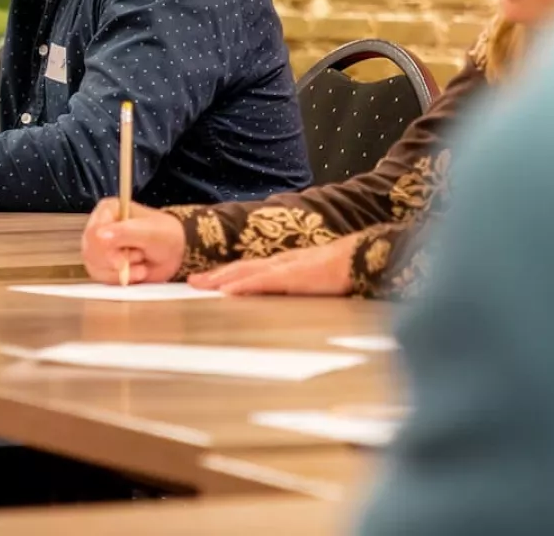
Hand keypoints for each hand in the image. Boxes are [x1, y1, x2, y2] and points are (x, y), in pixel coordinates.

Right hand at [82, 199, 186, 285]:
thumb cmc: (166, 235)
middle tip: (139, 257)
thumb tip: (99, 235)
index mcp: (108, 210)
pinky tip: (136, 274)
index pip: (92, 232)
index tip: (123, 260)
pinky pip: (100, 277)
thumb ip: (125, 232)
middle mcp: (99, 226)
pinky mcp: (104, 264)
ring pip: (94, 266)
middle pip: (90, 251)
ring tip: (140, 265)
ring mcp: (100, 247)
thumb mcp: (150, 232)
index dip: (105, 250)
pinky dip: (119, 280)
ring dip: (119, 272)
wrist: (177, 253)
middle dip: (117, 261)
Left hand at [188, 233, 359, 295]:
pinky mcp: (294, 276)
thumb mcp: (314, 278)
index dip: (226, 273)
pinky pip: (264, 281)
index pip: (249, 267)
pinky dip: (244, 285)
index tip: (206, 280)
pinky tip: (229, 291)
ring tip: (201, 285)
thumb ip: (298, 285)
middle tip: (191, 282)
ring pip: (246, 272)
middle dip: (215, 275)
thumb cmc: (342, 271)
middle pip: (241, 267)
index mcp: (284, 263)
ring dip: (222, 279)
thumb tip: (284, 296)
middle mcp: (280, 262)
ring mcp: (285, 267)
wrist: (362, 258)